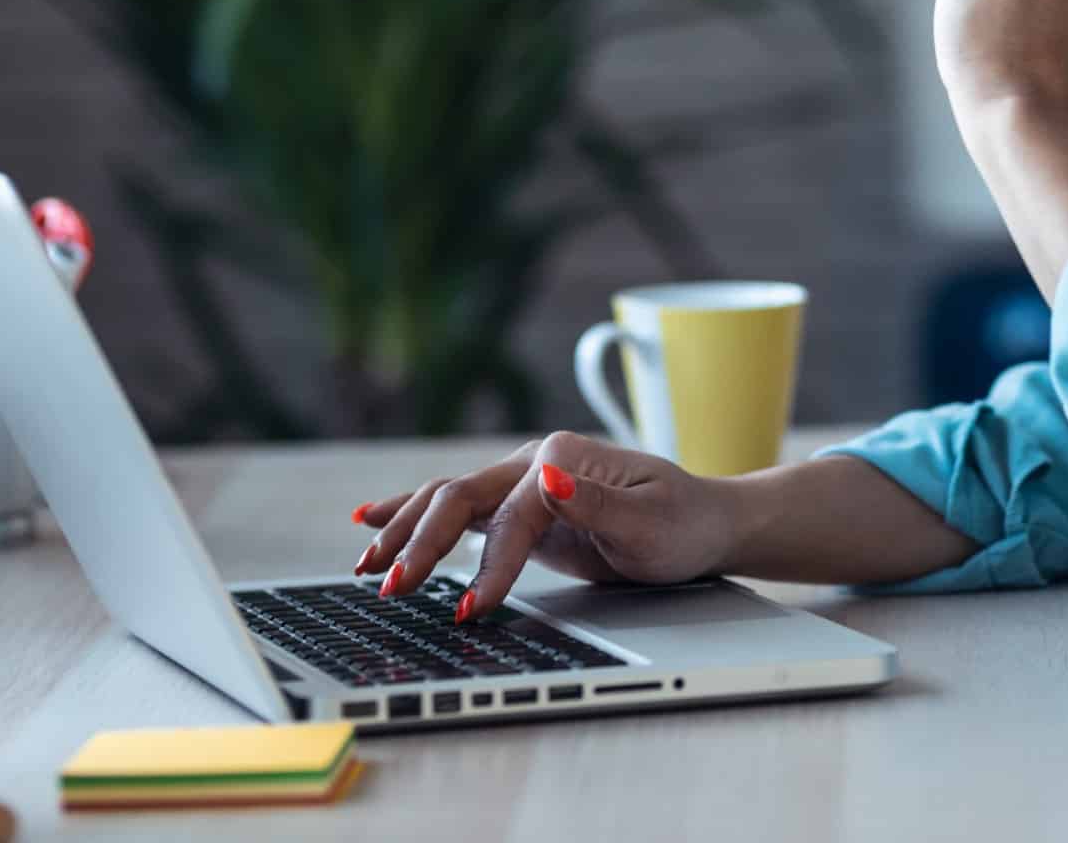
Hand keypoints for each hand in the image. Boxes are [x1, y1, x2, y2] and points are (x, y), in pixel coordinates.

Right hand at [347, 431, 738, 620]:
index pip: (510, 515)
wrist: (702, 524)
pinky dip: (414, 517)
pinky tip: (375, 520)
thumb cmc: (683, 525)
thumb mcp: (651, 523)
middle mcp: (535, 461)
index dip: (490, 564)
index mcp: (561, 457)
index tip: (473, 611)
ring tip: (365, 563)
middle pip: (458, 497)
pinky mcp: (518, 507)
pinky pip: (458, 511)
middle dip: (420, 544)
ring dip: (404, 529)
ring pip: (446, 500)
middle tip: (388, 587)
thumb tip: (546, 477)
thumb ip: (597, 504)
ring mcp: (522, 482)